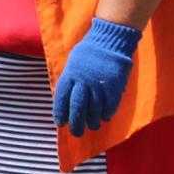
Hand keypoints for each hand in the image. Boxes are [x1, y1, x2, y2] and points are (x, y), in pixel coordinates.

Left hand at [52, 18, 141, 136]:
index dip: (60, 113)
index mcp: (70, 75)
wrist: (110, 40)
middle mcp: (83, 82)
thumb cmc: (89, 51)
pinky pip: (109, 106)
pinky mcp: (113, 87)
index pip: (62, 99)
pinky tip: (104, 117)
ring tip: (92, 126)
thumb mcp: (73, 63)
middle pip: (77, 108)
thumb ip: (70, 80)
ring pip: (94, 110)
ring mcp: (99, 85)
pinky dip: (106, 114)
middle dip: (76, 123)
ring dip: (92, 121)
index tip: (60, 123)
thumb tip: (65, 98)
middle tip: (76, 133)